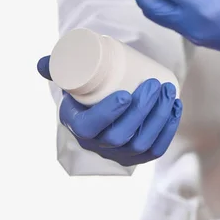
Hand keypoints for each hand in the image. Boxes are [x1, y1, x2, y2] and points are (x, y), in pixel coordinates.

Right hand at [37, 56, 181, 166]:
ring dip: (159, 117)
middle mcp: (98, 146)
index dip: (109, 114)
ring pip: (142, 143)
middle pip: (121, 136)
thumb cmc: (89, 87)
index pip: (90, 128)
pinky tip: (176, 107)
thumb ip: (57, 66)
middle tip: (154, 84)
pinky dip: (169, 128)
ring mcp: (120, 153)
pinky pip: (157, 149)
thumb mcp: (71, 76)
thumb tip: (43, 64)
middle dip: (142, 111)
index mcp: (77, 126)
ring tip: (168, 91)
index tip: (126, 94)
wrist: (105, 103)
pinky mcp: (140, 155)